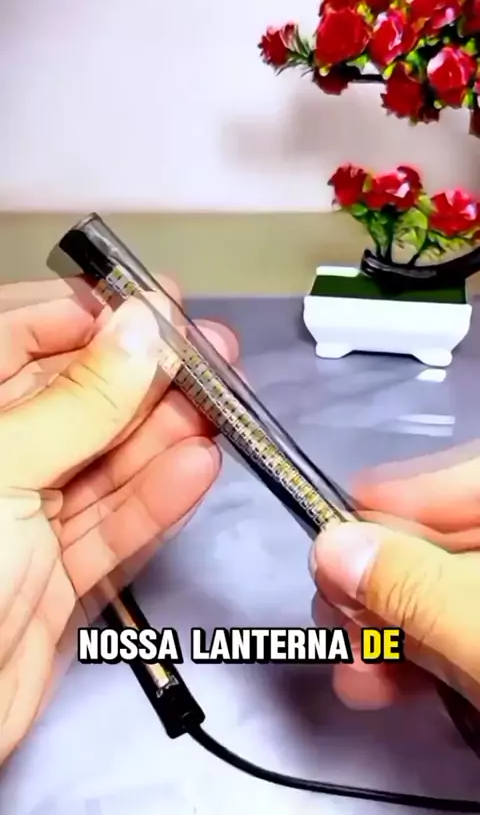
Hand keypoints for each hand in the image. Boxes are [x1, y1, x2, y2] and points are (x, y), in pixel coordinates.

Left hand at [0, 277, 237, 761]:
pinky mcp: (57, 574)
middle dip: (146, 377)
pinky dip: (156, 500)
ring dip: (164, 437)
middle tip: (212, 355)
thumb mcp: (4, 467)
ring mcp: (23, 519)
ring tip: (218, 411)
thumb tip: (142, 330)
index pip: (20, 337)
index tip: (157, 303)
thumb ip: (80, 401)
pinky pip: (113, 526)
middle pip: (76, 399)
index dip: (92, 315)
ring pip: (105, 463)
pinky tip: (196, 468)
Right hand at [309, 444, 479, 710]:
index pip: (460, 477)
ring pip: (438, 590)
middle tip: (330, 611)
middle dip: (374, 580)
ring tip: (345, 661)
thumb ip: (414, 586)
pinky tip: (372, 681)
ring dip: (382, 626)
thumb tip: (329, 545)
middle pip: (438, 538)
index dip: (392, 497)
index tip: (330, 529)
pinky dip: (413, 656)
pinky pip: (453, 632)